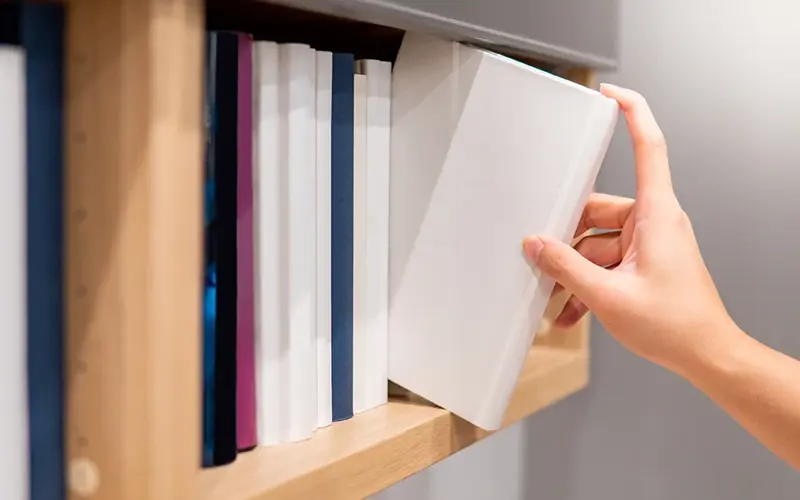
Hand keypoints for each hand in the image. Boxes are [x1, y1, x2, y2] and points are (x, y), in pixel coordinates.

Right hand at [523, 83, 739, 373]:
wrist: (707, 356)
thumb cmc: (676, 325)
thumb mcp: (608, 296)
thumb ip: (566, 267)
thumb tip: (536, 244)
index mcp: (656, 214)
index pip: (648, 147)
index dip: (630, 112)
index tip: (608, 92)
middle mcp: (655, 222)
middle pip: (599, 209)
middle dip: (568, 237)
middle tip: (542, 255)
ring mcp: (651, 243)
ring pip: (599, 242)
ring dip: (576, 270)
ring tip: (558, 298)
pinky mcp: (646, 263)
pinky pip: (609, 262)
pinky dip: (589, 284)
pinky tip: (572, 310)